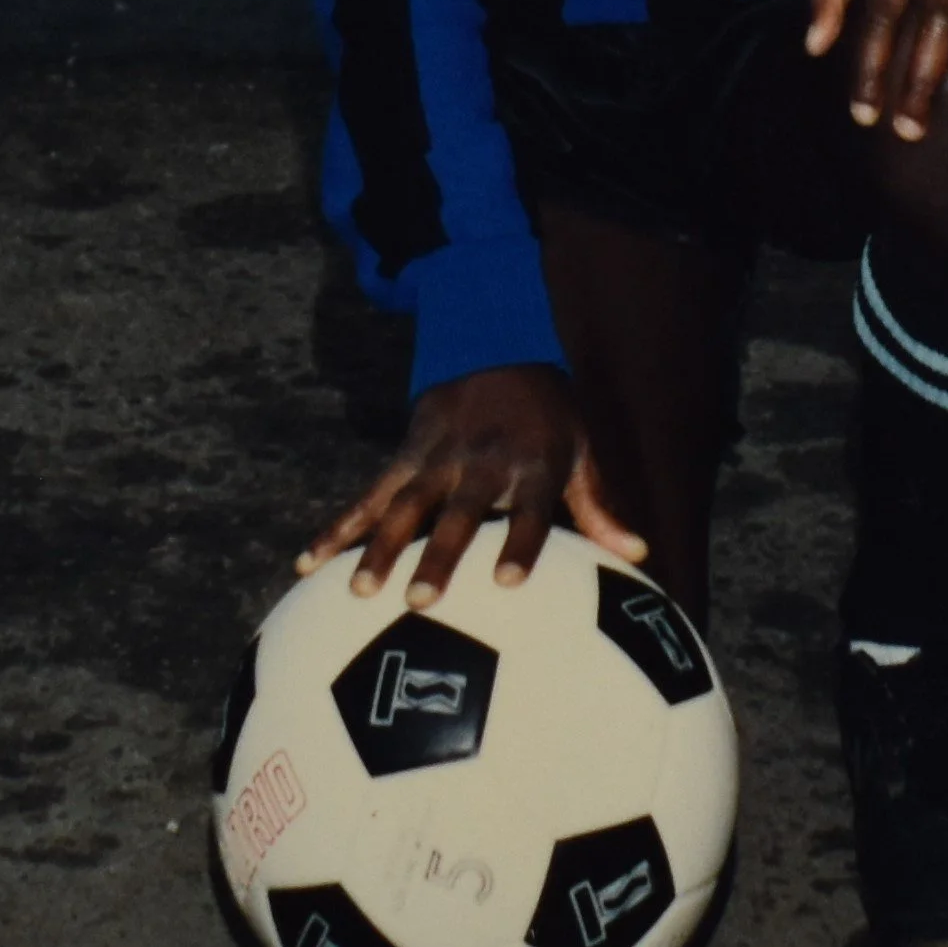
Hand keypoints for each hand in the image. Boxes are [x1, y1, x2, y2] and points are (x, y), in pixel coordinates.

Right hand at [296, 363, 646, 608]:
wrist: (496, 347)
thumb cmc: (549, 419)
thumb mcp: (582, 452)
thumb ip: (601, 509)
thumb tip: (641, 558)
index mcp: (531, 466)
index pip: (530, 511)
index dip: (520, 544)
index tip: (508, 582)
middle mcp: (482, 463)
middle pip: (459, 513)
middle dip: (440, 553)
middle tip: (421, 599)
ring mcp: (437, 459)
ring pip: (404, 505)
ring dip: (379, 547)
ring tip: (357, 591)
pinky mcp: (404, 457)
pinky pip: (367, 495)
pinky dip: (338, 527)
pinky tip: (306, 562)